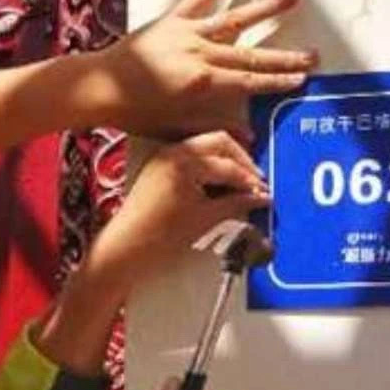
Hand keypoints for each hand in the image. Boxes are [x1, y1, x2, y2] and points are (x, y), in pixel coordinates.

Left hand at [92, 0, 316, 134]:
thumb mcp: (175, 128)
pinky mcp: (172, 20)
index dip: (278, 81)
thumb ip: (213, 128)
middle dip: (284, 56)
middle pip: (251, 55)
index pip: (250, 82)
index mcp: (202, 84)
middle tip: (312, 54)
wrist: (99, 86)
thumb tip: (249, 136)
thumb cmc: (134, 113)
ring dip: (265, 9)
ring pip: (234, 20)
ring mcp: (187, 33)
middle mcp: (200, 54)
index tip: (302, 79)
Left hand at [97, 132, 269, 287]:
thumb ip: (236, 203)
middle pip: (219, 142)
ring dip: (226, 160)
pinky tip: (219, 181)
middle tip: (255, 180)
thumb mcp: (205, 219)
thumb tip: (258, 197)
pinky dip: (209, 165)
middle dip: (241, 160)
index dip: (249, 180)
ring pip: (206, 146)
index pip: (228, 165)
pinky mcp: (160, 166)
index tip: (263, 192)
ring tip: (240, 181)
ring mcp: (164, 156)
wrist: (127, 247)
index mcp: (184, 161)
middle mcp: (173, 151)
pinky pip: (192, 155)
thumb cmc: (158, 236)